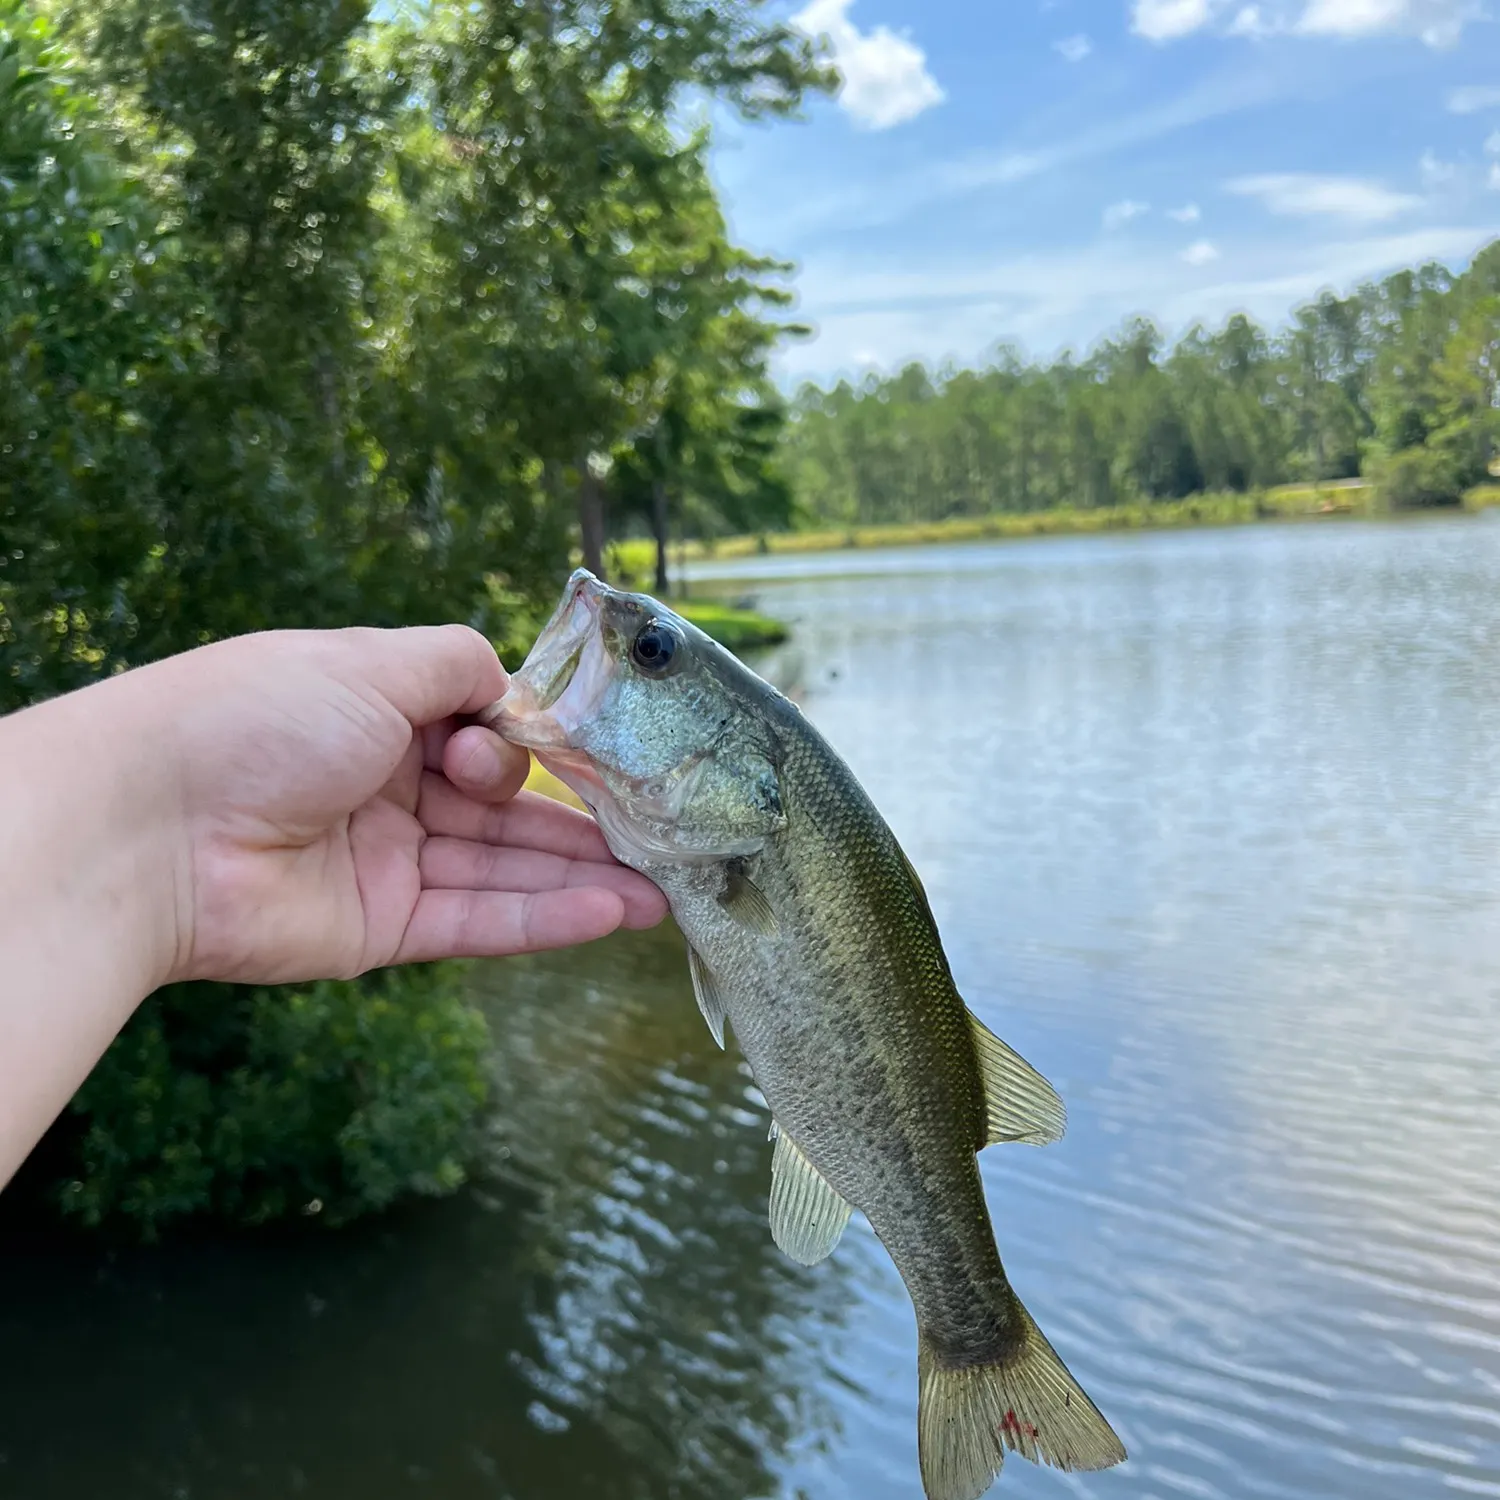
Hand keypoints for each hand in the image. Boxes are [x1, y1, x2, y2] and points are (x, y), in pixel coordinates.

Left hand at [147, 624, 667, 984]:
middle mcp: (388, 783)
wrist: (151, 825)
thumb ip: (460, 666)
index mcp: (379, 710)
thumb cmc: (258, 718)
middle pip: (505, 804)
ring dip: (583, 877)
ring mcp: (387, 859)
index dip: (538, 740)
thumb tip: (518, 689)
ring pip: (503, 867)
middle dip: (582, 819)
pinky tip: (616, 913)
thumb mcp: (372, 662)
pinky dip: (547, 918)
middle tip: (661, 832)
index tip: (596, 751)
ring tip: (666, 889)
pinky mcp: (382, 928)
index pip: (486, 726)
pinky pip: (479, 920)